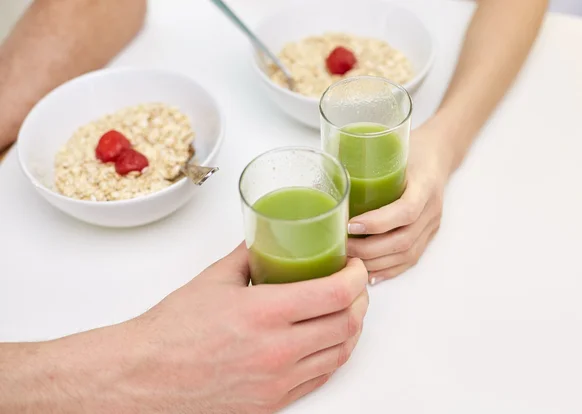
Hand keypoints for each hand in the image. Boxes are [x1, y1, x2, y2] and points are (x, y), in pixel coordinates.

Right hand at [119, 244, 368, 412]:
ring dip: (351, 328)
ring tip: (345, 310)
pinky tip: (326, 341)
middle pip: (347, 323)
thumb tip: (267, 240)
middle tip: (354, 284)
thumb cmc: (171, 332)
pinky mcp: (272, 402)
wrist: (144, 377)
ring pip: (340, 353)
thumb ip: (248, 257)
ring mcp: (278, 382)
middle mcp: (277, 351)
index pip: (336, 294)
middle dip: (360, 298)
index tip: (355, 266)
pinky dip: (332, 356)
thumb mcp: (213, 280)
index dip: (357, 276)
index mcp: (264, 313)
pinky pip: (320, 378)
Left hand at [346, 120, 453, 284]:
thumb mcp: (390, 150)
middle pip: (403, 240)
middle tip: (342, 247)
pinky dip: (388, 269)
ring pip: (406, 254)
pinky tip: (369, 273)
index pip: (406, 211)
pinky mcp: (428, 236)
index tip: (351, 224)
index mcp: (425, 184)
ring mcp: (432, 226)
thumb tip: (325, 180)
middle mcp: (432, 209)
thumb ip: (366, 165)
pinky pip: (410, 259)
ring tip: (349, 262)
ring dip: (375, 263)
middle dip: (369, 250)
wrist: (439, 154)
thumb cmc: (410, 149)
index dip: (378, 222)